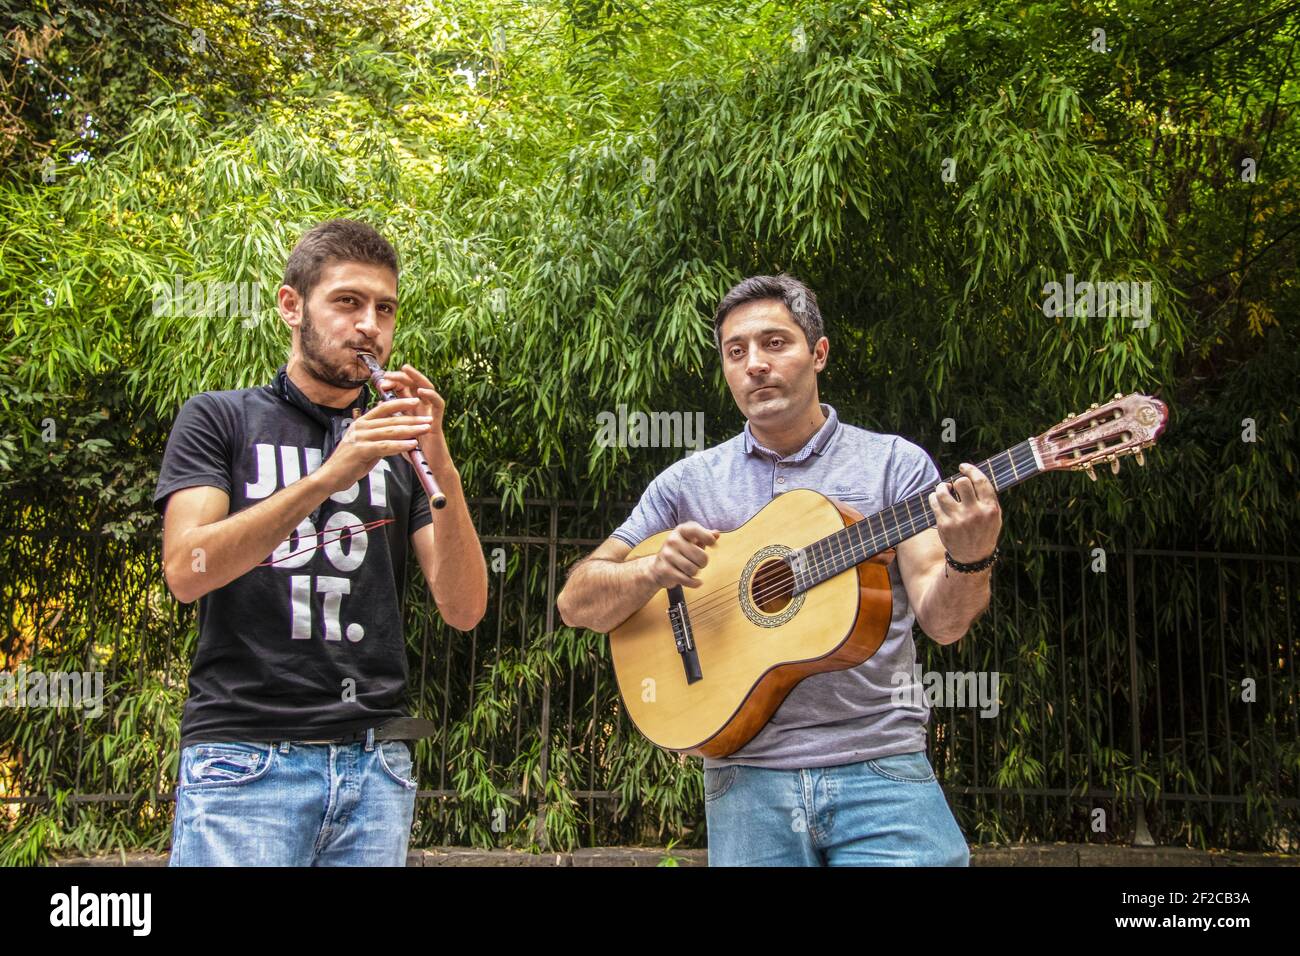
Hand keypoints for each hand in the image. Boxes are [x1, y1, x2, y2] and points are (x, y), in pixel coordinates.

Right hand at [316, 397, 431, 494]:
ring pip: (390, 431)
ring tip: (425, 429)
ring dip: (410, 430)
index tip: (416, 401)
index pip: (384, 408)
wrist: (330, 477)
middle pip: (391, 420)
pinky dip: (400, 445)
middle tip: (428, 418)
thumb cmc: (349, 462)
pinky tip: (412, 444)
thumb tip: (396, 433)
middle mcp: (360, 426)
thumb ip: (379, 437)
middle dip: (412, 419)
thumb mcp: (366, 445)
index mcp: (361, 422)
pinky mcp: (360, 450)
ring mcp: (359, 437)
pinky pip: (384, 446)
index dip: (400, 403)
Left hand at [375, 363, 452, 472]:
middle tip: (388, 374)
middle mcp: (422, 408)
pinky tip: (421, 391)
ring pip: (428, 388)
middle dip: (401, 376)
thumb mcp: (399, 431)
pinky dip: (431, 395)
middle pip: (414, 385)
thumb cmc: (415, 451)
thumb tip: (379, 403)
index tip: (381, 382)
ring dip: (416, 377)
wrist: (428, 468)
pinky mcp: (438, 422)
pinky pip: (438, 405)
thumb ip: (392, 416)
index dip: (393, 382)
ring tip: (406, 370)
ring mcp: (431, 414)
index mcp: (412, 409)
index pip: (403, 389)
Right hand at [648, 522, 720, 588]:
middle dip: (703, 563)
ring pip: (694, 570)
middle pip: (701, 556)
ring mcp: (667, 555)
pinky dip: (694, 583)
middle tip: (698, 563)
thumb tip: (716, 534)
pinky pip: (687, 580)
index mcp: (680, 531)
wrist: (656, 568)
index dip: (708, 538)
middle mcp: (672, 540)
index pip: (696, 530)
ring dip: (696, 572)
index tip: (712, 543)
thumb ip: (705, 535)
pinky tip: (696, 581)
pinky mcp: (665, 570)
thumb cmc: (678, 552)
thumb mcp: (691, 540)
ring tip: (691, 570)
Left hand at [927, 463, 1001, 563]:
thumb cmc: (984, 531)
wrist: (972, 558)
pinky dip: (934, 497)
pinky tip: (937, 499)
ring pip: (943, 491)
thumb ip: (986, 497)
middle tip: (954, 486)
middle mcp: (975, 513)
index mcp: (990, 509)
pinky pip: (934, 502)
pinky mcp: (944, 525)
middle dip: (956, 481)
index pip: (980, 481)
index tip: (962, 466)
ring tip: (944, 490)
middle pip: (961, 483)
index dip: (970, 469)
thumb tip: (972, 473)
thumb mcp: (994, 516)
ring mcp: (958, 519)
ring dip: (942, 487)